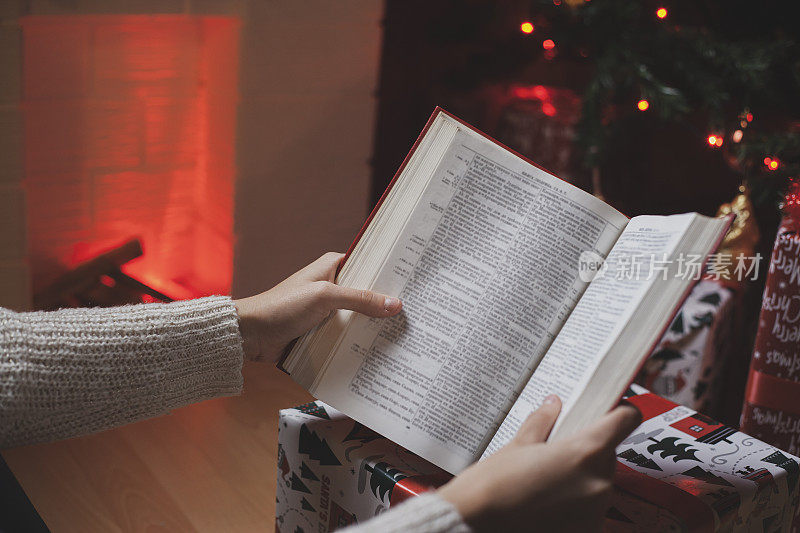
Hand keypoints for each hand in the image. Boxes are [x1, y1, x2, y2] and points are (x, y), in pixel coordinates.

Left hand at [234, 252, 401, 361]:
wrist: (251, 335)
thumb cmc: (282, 306)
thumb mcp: (324, 297)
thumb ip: (360, 299)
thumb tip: (394, 304)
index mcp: (333, 266)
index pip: (369, 265)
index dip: (390, 272)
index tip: (415, 281)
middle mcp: (333, 285)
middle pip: (368, 293)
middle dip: (387, 303)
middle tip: (417, 313)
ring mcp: (328, 310)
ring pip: (359, 316)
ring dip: (374, 326)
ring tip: (406, 334)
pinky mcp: (323, 330)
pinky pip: (347, 335)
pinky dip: (360, 341)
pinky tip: (381, 350)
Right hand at [438, 396, 640, 532]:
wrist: (475, 526)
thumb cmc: (492, 487)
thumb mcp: (517, 445)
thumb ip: (542, 423)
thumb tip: (553, 405)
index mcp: (584, 452)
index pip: (626, 420)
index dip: (619, 412)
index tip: (610, 412)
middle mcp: (598, 482)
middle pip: (608, 454)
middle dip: (587, 450)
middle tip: (557, 451)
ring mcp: (595, 511)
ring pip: (599, 481)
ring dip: (581, 477)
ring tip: (545, 481)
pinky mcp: (588, 531)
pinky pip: (589, 508)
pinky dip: (574, 503)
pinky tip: (547, 502)